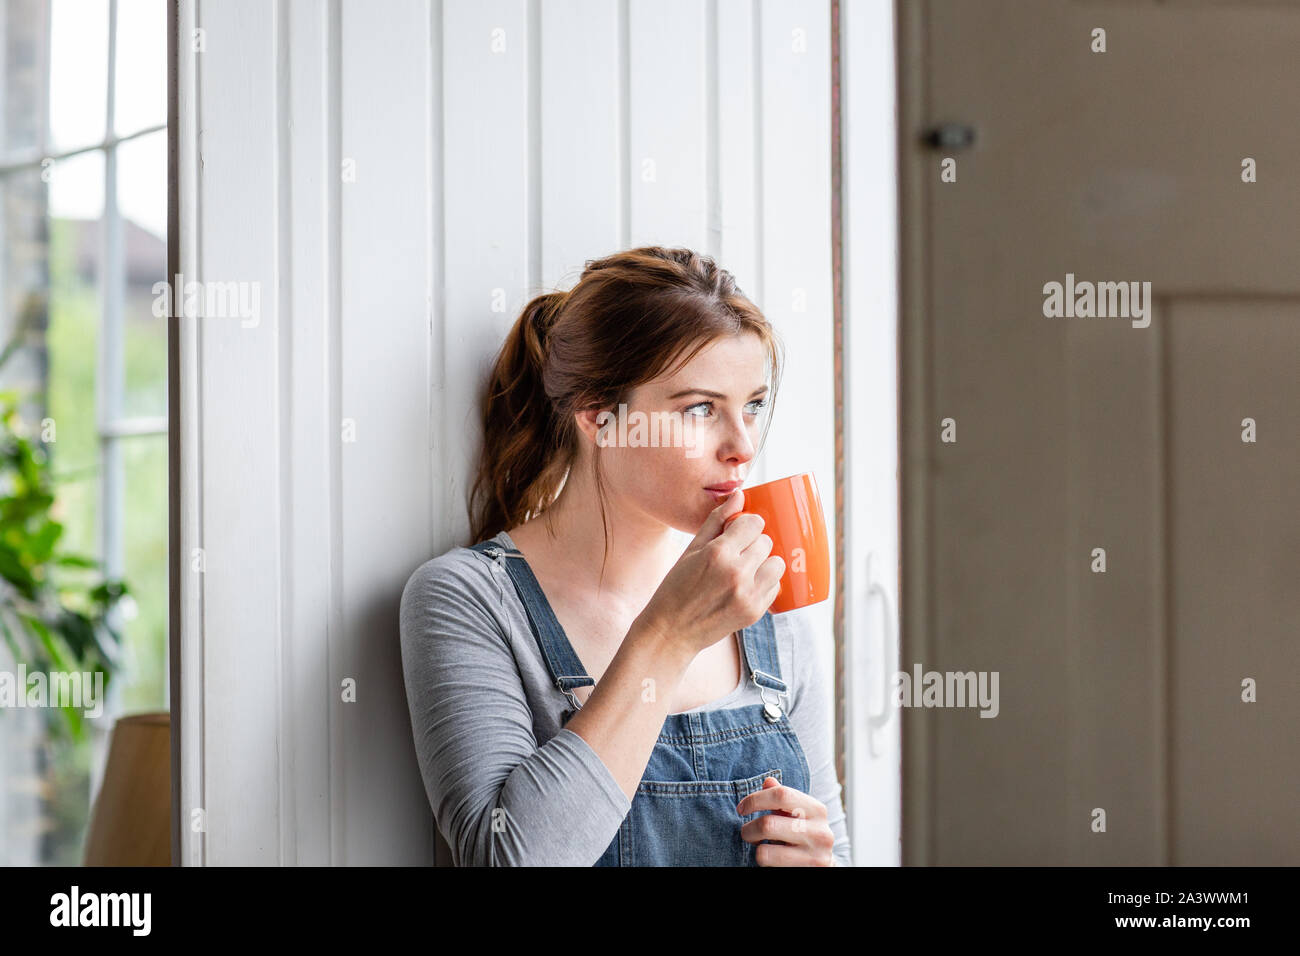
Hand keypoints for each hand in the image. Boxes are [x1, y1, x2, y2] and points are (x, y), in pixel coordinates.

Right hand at [636, 490, 784, 655]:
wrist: (671, 631)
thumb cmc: (676, 587)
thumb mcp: (691, 549)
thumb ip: (716, 520)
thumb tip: (739, 494)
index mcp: (717, 553)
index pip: (753, 523)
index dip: (746, 525)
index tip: (738, 532)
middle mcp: (736, 573)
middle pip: (766, 542)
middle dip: (753, 544)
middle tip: (737, 554)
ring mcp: (748, 594)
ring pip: (776, 564)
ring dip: (764, 563)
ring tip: (745, 570)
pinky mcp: (755, 612)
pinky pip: (775, 587)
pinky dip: (764, 584)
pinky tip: (746, 586)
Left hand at [736, 776, 836, 865]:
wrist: (823, 863)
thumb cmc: (803, 833)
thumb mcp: (796, 813)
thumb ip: (782, 797)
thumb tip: (768, 781)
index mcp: (817, 810)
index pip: (782, 795)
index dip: (755, 799)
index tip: (741, 808)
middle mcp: (820, 832)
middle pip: (768, 824)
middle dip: (749, 828)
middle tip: (746, 832)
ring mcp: (814, 856)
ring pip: (764, 852)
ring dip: (754, 849)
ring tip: (758, 845)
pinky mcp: (806, 872)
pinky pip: (769, 867)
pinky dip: (764, 861)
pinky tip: (771, 858)